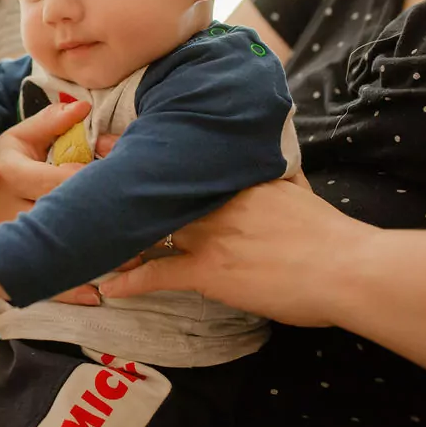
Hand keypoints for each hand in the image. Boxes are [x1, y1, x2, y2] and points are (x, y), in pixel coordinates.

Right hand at [0, 101, 117, 305]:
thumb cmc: (8, 156)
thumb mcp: (24, 133)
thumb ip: (54, 121)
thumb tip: (85, 106)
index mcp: (10, 175)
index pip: (58, 182)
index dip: (93, 184)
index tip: (126, 185)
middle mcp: (6, 210)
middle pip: (58, 220)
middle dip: (99, 227)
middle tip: (143, 235)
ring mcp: (6, 240)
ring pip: (51, 254)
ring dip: (92, 262)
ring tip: (132, 264)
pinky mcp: (9, 260)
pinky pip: (39, 279)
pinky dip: (69, 291)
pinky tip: (96, 296)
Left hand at [98, 179, 360, 327]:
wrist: (347, 268)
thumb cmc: (329, 234)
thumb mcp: (297, 192)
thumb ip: (275, 178)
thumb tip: (272, 166)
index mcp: (236, 179)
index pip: (182, 164)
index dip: (147, 157)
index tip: (116, 141)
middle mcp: (216, 201)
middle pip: (157, 189)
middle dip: (117, 181)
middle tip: (78, 170)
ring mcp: (210, 235)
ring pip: (150, 227)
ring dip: (116, 231)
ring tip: (81, 229)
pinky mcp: (210, 270)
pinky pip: (160, 274)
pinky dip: (132, 280)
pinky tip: (108, 286)